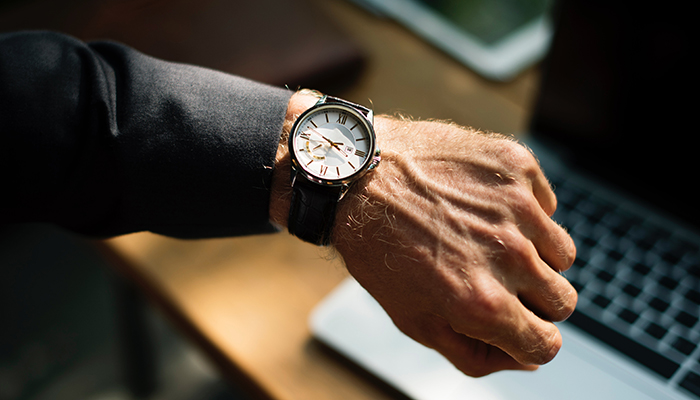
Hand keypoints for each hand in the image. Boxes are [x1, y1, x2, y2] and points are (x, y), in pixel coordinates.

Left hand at [271, 92, 576, 376]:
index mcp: (482, 303)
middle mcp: (509, 256)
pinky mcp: (517, 166)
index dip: (528, 340)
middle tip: (492, 277)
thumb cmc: (378, 250)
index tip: (513, 324)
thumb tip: (524, 360)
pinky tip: (481, 205)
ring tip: (486, 240)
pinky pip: (547, 205)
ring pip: (562, 254)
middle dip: (532, 300)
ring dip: (533, 254)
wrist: (356, 176)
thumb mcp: (414, 320)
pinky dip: (524, 211)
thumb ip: (474, 354)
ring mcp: (517, 207)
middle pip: (562, 302)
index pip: (546, 345)